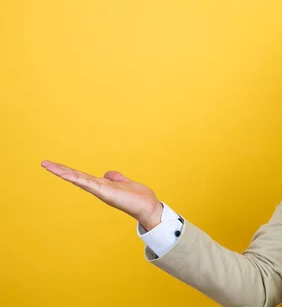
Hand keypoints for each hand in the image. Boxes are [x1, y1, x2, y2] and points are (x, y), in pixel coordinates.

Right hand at [41, 161, 162, 230]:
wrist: (148, 208)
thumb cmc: (138, 197)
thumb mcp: (125, 183)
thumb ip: (116, 178)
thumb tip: (107, 173)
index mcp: (103, 185)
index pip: (82, 176)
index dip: (69, 171)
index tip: (55, 165)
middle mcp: (99, 188)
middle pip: (76, 177)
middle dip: (60, 170)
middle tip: (44, 163)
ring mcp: (101, 191)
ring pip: (79, 179)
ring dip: (64, 172)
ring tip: (49, 166)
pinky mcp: (106, 193)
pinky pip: (89, 184)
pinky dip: (78, 179)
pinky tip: (67, 174)